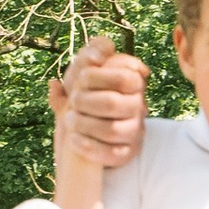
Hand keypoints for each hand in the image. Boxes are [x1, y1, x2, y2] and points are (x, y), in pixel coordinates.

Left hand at [49, 33, 147, 170]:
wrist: (81, 127)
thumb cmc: (85, 92)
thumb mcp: (85, 70)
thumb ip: (90, 55)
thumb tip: (94, 57)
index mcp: (134, 83)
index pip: (123, 78)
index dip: (97, 77)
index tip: (81, 78)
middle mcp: (138, 107)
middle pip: (112, 104)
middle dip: (85, 101)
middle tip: (73, 100)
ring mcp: (135, 131)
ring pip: (111, 130)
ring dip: (84, 124)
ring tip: (69, 120)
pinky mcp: (128, 152)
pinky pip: (112, 154)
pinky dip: (88, 146)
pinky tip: (74, 139)